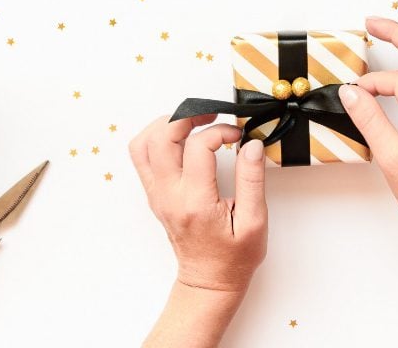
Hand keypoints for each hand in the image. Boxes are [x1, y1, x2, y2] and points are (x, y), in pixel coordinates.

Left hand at [129, 115, 267, 293]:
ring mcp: (157, 194)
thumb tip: (251, 145)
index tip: (238, 136)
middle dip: (187, 116)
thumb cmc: (233, 257)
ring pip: (143, 143)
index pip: (197, 147)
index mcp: (195, 201)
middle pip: (161, 137)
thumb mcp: (255, 222)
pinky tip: (181, 137)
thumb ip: (251, 180)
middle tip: (212, 114)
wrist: (209, 282)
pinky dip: (158, 137)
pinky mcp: (155, 194)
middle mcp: (169, 195)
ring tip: (193, 121)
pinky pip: (142, 156)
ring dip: (167, 124)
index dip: (221, 131)